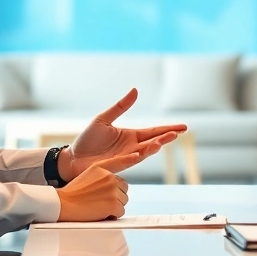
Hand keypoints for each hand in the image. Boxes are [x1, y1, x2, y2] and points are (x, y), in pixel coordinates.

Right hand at [57, 156, 132, 221]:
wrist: (63, 204)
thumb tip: (116, 183)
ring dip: (114, 206)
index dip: (129, 158)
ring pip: (123, 201)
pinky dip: (112, 216)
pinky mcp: (113, 203)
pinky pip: (120, 212)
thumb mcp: (87, 175)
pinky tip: (100, 213)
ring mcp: (112, 190)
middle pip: (123, 189)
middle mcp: (109, 177)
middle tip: (99, 201)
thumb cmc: (72, 193)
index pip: (120, 162)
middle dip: (115, 196)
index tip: (138, 154)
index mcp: (102, 168)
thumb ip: (102, 175)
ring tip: (97, 206)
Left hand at [60, 89, 186, 179]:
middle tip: (178, 133)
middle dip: (166, 138)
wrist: (73, 158)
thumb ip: (120, 106)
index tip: (184, 127)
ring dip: (153, 147)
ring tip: (163, 140)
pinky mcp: (116, 165)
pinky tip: (142, 152)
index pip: (154, 131)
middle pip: (154, 141)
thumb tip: (135, 90)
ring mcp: (126, 157)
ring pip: (144, 152)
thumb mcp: (103, 119)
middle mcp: (132, 147)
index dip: (168, 129)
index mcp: (131, 135)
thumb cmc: (87, 140)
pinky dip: (135, 157)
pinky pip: (128, 161)